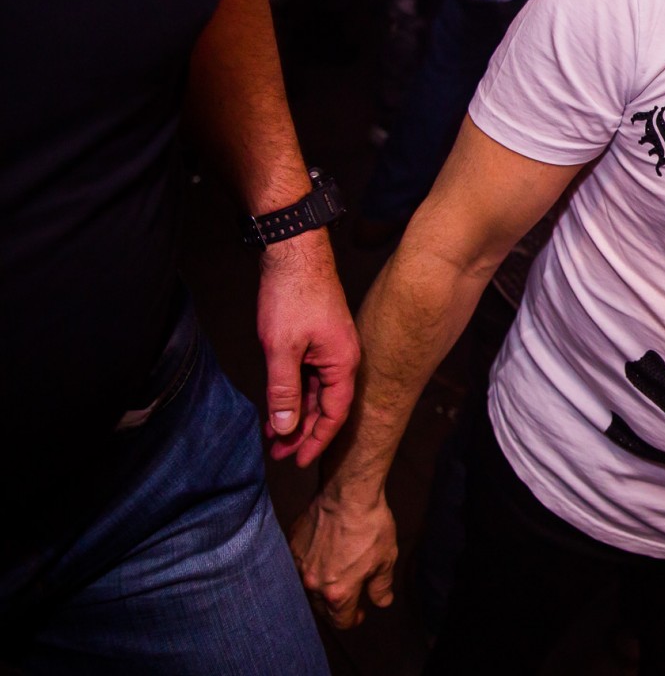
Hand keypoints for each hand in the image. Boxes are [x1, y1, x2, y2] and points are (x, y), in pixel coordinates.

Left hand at [258, 232, 359, 466]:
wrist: (293, 253)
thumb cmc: (292, 295)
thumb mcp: (281, 349)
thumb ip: (283, 391)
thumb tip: (284, 428)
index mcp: (343, 362)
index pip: (334, 414)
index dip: (316, 440)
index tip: (296, 461)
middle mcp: (343, 358)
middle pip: (326, 406)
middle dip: (302, 432)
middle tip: (277, 454)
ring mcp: (330, 348)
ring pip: (316, 392)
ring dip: (296, 414)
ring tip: (273, 436)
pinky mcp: (317, 340)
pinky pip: (309, 376)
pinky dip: (294, 393)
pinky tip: (277, 404)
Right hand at [290, 491, 397, 628]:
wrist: (348, 494)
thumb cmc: (370, 525)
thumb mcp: (385, 559)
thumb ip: (381, 586)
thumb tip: (382, 602)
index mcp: (338, 592)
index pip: (340, 621)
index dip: (352, 620)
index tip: (359, 613)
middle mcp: (313, 584)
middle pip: (321, 609)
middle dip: (335, 607)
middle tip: (349, 597)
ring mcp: (298, 565)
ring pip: (306, 590)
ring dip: (320, 589)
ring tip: (334, 577)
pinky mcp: (291, 547)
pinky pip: (297, 567)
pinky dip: (308, 568)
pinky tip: (321, 558)